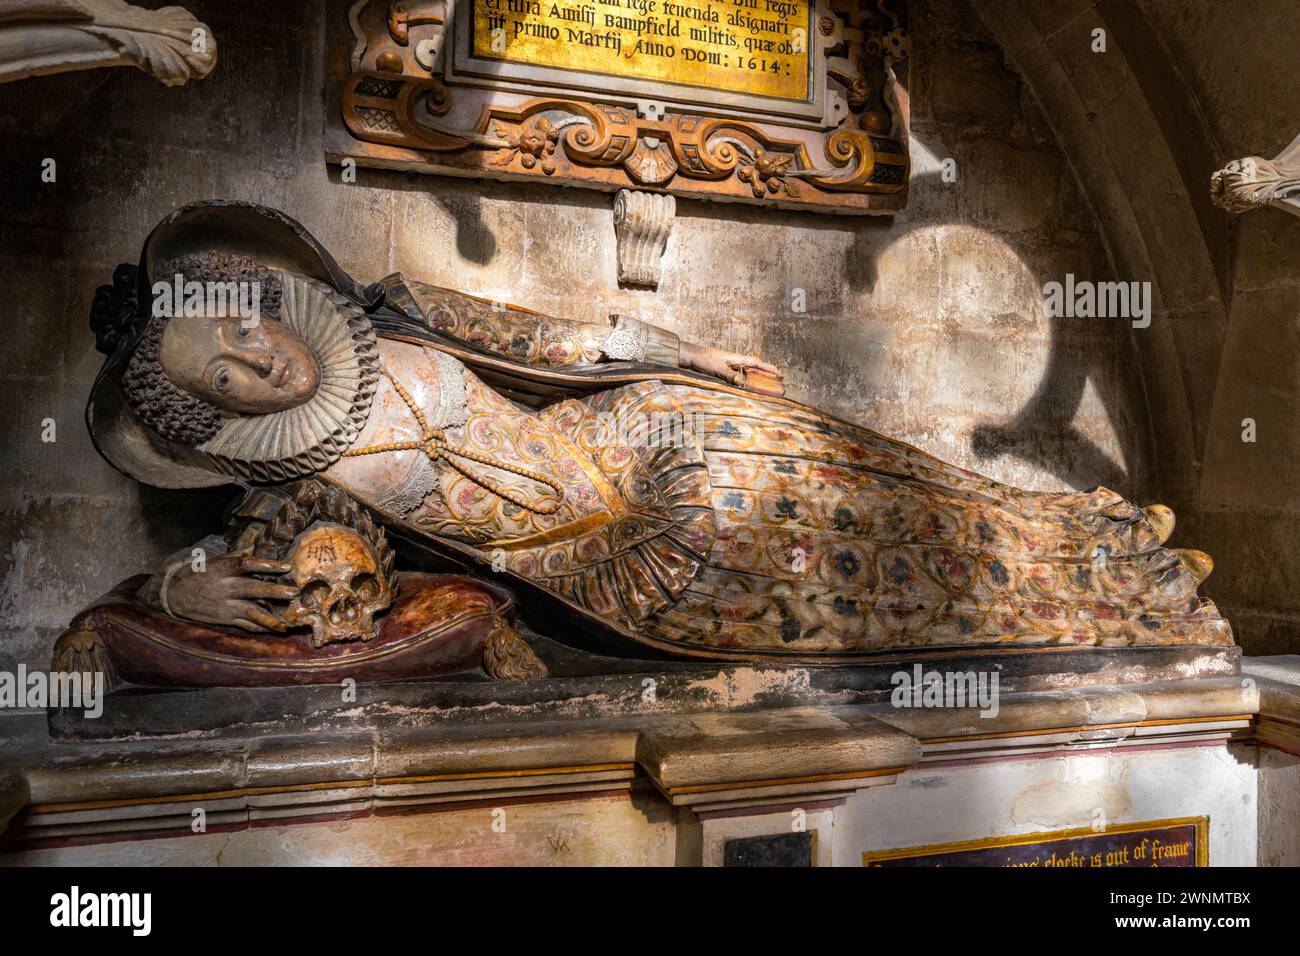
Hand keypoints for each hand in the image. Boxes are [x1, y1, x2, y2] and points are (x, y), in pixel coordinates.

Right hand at [164, 554, 297, 632]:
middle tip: (294, 592)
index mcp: (221, 569)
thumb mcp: (212, 561)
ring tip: (287, 622)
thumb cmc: (197, 574)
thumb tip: (254, 546)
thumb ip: (235, 556)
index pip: (245, 564)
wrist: (172, 596)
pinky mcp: (224, 619)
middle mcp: (223, 588)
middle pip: (252, 589)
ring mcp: (224, 605)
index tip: (285, 566)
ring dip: (270, 618)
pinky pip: (245, 625)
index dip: (266, 565)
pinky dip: (261, 628)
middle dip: (274, 592)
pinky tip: (276, 629)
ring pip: (250, 612)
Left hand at [681, 342, 784, 395]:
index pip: (758, 363)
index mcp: (738, 358)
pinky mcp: (726, 371)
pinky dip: (747, 382)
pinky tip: (749, 388)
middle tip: (779, 383)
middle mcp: (737, 361)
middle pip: (757, 368)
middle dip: (768, 374)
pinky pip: (741, 377)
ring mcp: (732, 366)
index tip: (780, 375)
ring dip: (758, 379)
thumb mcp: (718, 369)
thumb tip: (744, 383)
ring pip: (749, 373)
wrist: (692, 356)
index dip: (770, 369)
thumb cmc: (705, 360)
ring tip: (768, 387)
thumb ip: (731, 375)